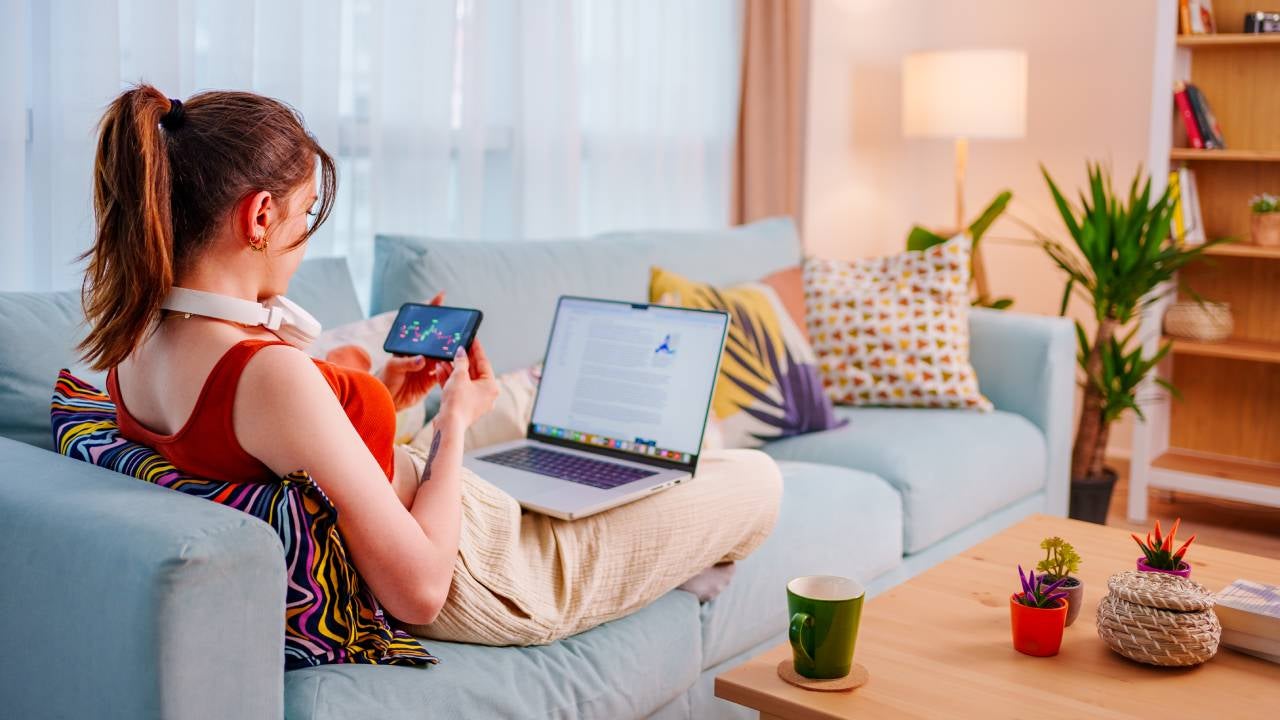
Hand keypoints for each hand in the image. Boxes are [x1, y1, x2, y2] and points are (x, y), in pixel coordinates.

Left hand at [379, 291, 451, 410]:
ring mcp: (427, 365)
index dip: (431, 309)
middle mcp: (420, 353)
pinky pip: (444, 372)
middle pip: (437, 338)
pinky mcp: (431, 379)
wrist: (386, 400)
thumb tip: (422, 359)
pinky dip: (449, 370)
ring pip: (443, 354)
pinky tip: (454, 367)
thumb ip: (406, 362)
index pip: (421, 324)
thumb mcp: (392, 367)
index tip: (440, 297)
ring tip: (459, 348)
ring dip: (451, 352)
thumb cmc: (384, 379)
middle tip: (458, 328)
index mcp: (410, 345)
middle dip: (447, 332)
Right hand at [435, 340, 498, 430]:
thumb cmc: (457, 403)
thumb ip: (461, 361)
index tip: (472, 339)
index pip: (484, 362)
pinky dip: (450, 380)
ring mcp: (475, 401)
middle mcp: (486, 394)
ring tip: (443, 359)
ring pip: (464, 380)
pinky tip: (440, 370)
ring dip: (453, 369)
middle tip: (456, 347)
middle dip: (462, 360)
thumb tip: (461, 352)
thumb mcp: (459, 376)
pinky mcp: (464, 405)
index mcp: (491, 386)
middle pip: (474, 371)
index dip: (476, 349)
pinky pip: (459, 389)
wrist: (448, 425)